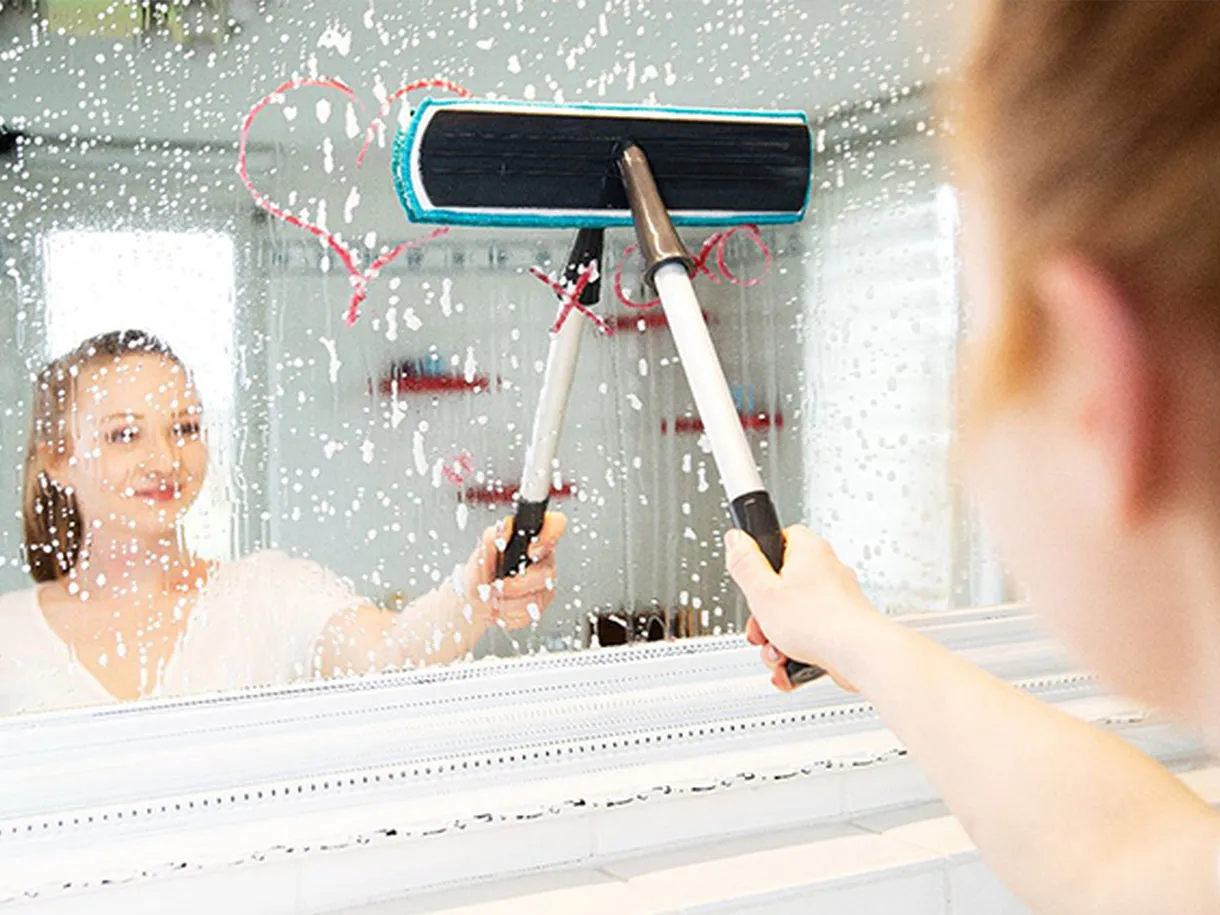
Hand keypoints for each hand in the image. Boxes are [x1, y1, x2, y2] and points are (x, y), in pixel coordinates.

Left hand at [465, 512, 566, 628]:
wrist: (474, 597)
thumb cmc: (482, 570)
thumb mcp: (482, 551)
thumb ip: (494, 537)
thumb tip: (506, 529)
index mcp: (533, 537)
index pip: (556, 525)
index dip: (549, 537)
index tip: (531, 551)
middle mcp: (545, 558)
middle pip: (546, 574)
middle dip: (517, 585)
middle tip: (497, 587)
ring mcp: (546, 582)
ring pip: (537, 598)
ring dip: (509, 603)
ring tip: (494, 599)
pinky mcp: (542, 602)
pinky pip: (532, 614)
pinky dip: (510, 615)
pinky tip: (501, 608)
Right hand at [726, 525, 878, 692]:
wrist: (860, 655)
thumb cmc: (820, 622)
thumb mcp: (763, 591)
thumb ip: (744, 563)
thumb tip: (736, 539)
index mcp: (808, 550)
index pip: (777, 540)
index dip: (758, 565)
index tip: (751, 581)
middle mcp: (825, 570)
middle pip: (780, 586)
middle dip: (764, 615)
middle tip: (762, 625)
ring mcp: (836, 599)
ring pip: (793, 615)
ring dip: (777, 638)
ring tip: (778, 651)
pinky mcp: (841, 625)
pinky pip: (809, 634)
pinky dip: (797, 651)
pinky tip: (791, 665)